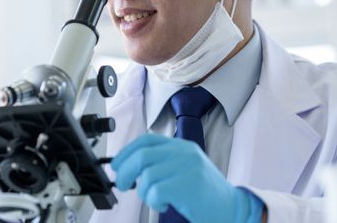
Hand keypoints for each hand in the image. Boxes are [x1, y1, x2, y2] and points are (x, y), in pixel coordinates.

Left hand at [111, 134, 262, 222]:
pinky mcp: (189, 184)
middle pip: (141, 156)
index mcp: (181, 146)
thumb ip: (162, 162)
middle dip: (125, 171)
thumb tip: (129, 166)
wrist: (233, 209)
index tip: (116, 164)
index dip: (126, 151)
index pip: (146, 140)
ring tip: (153, 199)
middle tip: (123, 185)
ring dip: (143, 192)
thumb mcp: (184, 169)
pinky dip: (153, 201)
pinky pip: (156, 191)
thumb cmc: (204, 194)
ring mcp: (188, 167)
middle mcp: (184, 152)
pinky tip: (163, 204)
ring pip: (147, 176)